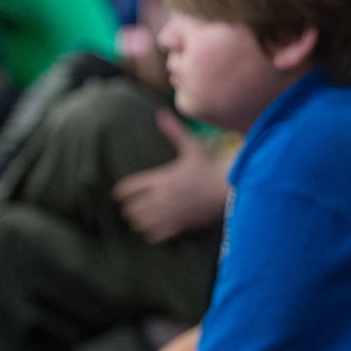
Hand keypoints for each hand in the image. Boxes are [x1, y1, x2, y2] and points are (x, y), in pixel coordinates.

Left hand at [112, 110, 228, 243]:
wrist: (230, 188)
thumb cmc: (211, 167)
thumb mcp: (192, 147)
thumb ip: (174, 132)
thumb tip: (161, 113)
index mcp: (161, 178)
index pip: (128, 188)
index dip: (121, 192)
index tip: (121, 194)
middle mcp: (162, 197)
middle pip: (131, 209)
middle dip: (129, 209)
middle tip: (133, 208)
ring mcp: (171, 213)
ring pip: (141, 224)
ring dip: (140, 222)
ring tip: (143, 220)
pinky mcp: (181, 225)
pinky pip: (156, 236)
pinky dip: (153, 234)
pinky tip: (158, 230)